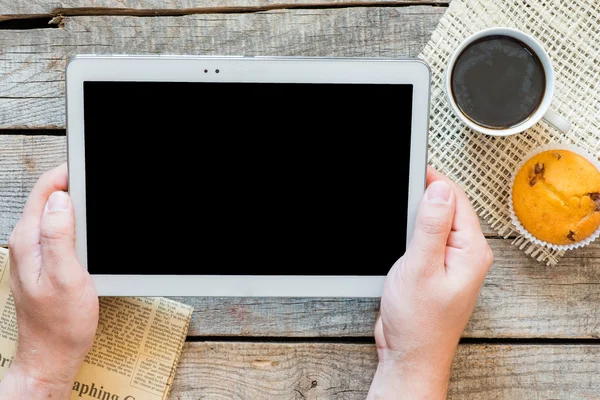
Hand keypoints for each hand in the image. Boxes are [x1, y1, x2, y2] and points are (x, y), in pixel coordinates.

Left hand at [0, 163, 98, 399]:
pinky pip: (60, 231)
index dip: (68, 174)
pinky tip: (92, 231)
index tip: (90, 166)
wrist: (52, 354)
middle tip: (101, 181)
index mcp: (29, 241)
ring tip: (99, 201)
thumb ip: (59, 236)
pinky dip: (78, 223)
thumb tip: (60, 199)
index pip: (45, 191)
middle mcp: (27, 242)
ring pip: (57, 214)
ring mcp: (36, 252)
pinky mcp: (46, 262)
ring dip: (78, 205)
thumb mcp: (65, 277)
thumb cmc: (60, 323)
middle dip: (76, 185)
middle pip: (50, 198)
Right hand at [367, 166, 492, 398]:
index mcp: (471, 251)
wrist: (410, 355)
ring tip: (399, 212)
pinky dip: (411, 232)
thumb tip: (439, 190)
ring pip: (434, 224)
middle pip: (446, 208)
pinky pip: (425, 240)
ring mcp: (450, 262)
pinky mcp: (434, 269)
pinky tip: (400, 236)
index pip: (456, 200)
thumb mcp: (421, 268)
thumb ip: (430, 227)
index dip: (432, 182)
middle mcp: (465, 254)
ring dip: (416, 216)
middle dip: (423, 197)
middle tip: (401, 190)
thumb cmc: (419, 322)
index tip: (411, 169)